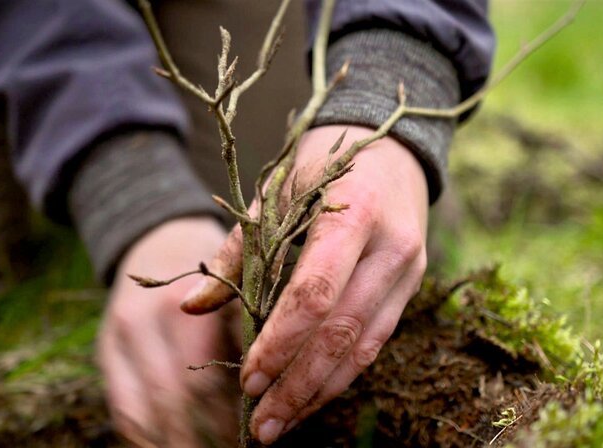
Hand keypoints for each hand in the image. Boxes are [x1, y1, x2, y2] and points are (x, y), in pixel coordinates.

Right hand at [97, 217, 240, 446]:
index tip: (252, 433)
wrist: (160, 239)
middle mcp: (141, 324)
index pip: (202, 379)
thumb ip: (246, 328)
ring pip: (142, 410)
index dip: (227, 415)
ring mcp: (116, 340)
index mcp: (178, 306)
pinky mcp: (106, 354)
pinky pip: (122, 408)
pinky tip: (170, 445)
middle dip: (203, 435)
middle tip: (234, 447)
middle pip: (172, 399)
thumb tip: (267, 387)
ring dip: (174, 440)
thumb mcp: (234, 283)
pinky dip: (147, 435)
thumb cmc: (213, 267)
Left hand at [183, 125, 428, 443]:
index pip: (316, 292)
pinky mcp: (411, 288)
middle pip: (342, 331)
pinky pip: (375, 341)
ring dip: (320, 391)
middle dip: (298, 384)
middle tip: (261, 426)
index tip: (248, 379)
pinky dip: (342, 374)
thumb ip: (238, 251)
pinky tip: (311, 396)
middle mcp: (391, 247)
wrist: (392, 150)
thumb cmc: (323, 167)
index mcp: (355, 212)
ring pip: (364, 347)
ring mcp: (408, 271)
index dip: (281, 341)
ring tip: (281, 424)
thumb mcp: (277, 195)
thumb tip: (190, 307)